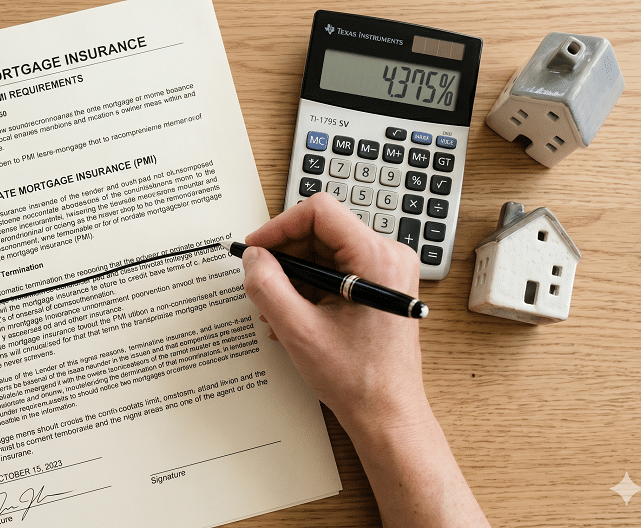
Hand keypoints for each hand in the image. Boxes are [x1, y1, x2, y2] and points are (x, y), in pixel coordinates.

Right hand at [241, 193, 489, 527]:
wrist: (387, 414)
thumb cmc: (358, 379)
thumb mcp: (298, 330)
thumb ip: (267, 286)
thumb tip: (253, 257)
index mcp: (377, 258)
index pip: (319, 212)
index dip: (279, 227)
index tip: (255, 249)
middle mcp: (388, 257)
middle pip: (321, 231)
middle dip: (285, 256)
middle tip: (260, 284)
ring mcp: (386, 271)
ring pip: (324, 252)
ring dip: (294, 276)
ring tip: (276, 310)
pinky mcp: (379, 286)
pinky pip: (335, 270)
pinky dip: (309, 288)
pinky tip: (294, 317)